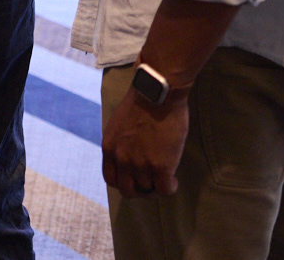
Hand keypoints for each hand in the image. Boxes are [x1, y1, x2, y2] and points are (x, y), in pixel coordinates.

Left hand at [103, 84, 187, 199]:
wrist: (157, 94)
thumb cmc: (142, 103)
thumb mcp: (119, 125)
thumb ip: (121, 143)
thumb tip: (130, 156)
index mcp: (109, 148)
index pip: (111, 179)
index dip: (124, 182)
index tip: (135, 179)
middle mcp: (121, 159)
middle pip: (128, 190)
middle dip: (140, 190)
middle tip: (152, 183)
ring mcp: (140, 165)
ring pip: (148, 190)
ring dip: (157, 186)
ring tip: (166, 177)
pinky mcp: (160, 166)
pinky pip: (165, 190)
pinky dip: (170, 188)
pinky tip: (174, 180)